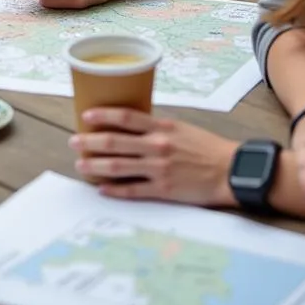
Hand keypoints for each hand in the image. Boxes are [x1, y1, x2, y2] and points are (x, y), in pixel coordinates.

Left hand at [68, 108, 237, 206]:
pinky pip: (133, 190)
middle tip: (73, 142)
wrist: (231, 171)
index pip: (125, 117)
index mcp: (161, 127)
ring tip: (80, 165)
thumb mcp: (180, 128)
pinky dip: (115, 189)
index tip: (85, 115)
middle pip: (114, 142)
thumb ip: (155, 126)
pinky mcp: (164, 189)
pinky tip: (102, 189)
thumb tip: (129, 124)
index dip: (102, 115)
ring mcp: (159, 168)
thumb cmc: (207, 147)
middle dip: (89, 142)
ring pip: (118, 166)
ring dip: (95, 165)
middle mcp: (156, 146)